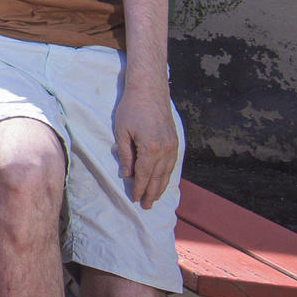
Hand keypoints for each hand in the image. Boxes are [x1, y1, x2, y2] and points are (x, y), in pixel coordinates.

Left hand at [113, 74, 180, 205]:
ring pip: (167, 173)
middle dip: (151, 193)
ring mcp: (172, 146)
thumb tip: (127, 175)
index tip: (135, 199)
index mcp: (150, 149)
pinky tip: (163, 180)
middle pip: (158, 178)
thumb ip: (125, 155)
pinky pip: (172, 164)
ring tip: (155, 198)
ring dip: (161, 187)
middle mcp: (165, 150)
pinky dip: (167, 175)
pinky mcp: (175, 141)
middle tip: (147, 206)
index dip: (139, 188)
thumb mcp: (121, 131)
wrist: (149, 90)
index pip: (144, 175)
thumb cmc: (131, 108)